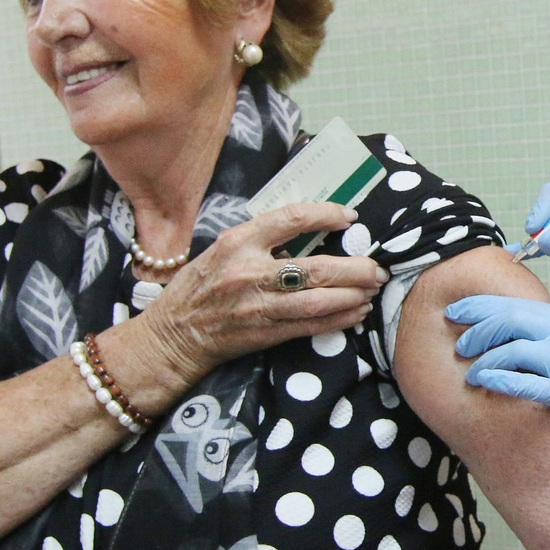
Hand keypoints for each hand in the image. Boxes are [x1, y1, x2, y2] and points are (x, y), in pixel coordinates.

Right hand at [140, 202, 387, 384]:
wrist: (173, 335)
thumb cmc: (200, 286)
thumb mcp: (223, 248)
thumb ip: (261, 239)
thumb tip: (311, 229)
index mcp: (238, 242)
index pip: (291, 219)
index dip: (326, 215)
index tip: (349, 217)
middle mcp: (249, 272)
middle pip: (316, 268)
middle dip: (355, 268)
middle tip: (377, 267)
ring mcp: (258, 306)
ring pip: (319, 300)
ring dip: (353, 295)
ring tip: (372, 289)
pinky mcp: (265, 333)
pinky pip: (311, 326)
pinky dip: (339, 319)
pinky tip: (356, 312)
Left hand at [446, 295, 549, 451]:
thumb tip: (519, 340)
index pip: (516, 304)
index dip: (480, 306)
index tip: (456, 311)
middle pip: (508, 321)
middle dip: (476, 330)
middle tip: (459, 344)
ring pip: (510, 351)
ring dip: (483, 361)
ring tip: (470, 374)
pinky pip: (524, 383)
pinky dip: (498, 381)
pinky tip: (484, 384)